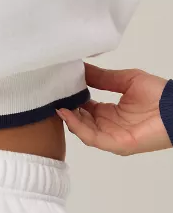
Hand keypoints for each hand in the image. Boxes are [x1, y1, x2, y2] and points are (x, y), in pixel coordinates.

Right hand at [56, 63, 171, 154]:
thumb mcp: (126, 80)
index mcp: (109, 112)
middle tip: (53, 97)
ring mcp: (111, 137)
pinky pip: (93, 138)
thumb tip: (81, 68)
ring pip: (83, 131)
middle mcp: (107, 126)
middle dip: (66, 110)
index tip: (59, 89)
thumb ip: (103, 77)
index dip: (72, 100)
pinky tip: (69, 114)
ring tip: (58, 106)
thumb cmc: (159, 94)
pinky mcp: (116, 144)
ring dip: (69, 119)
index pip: (84, 108)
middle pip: (80, 121)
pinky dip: (79, 127)